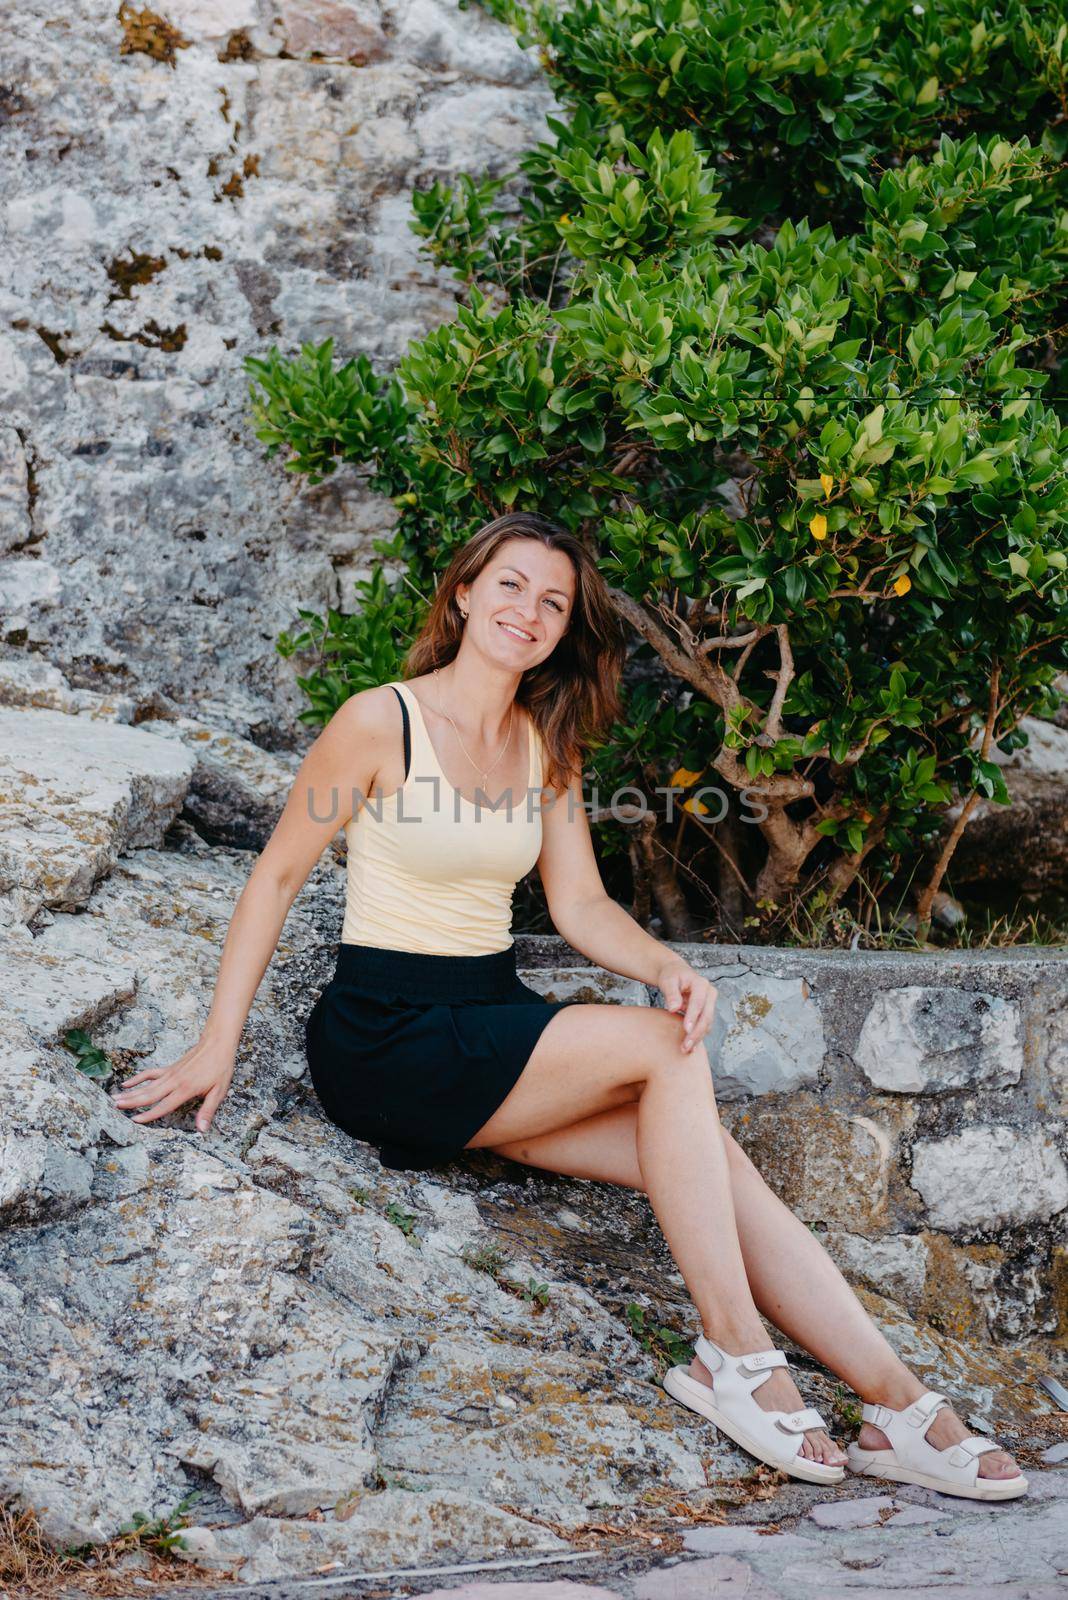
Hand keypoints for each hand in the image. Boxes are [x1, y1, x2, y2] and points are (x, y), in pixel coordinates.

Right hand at [109, 1035, 236, 1132]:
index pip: (164, 1105)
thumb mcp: (219, 1091)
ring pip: (146, 1085)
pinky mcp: (169, 1068)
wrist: (217, 1043)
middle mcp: (174, 1081)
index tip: (135, 1121)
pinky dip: (138, 1078)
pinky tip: (126, 1083)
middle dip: (131, 1102)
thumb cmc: (220, 1068)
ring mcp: (170, 1073)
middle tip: (114, 1107)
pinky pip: (150, 1074)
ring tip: (114, 1098)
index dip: (149, 1114)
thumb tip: (202, 1129)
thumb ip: (208, 1110)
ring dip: (130, 1092)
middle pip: (149, 1094)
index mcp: (185, 1089)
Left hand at [654, 957, 716, 1052]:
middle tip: (686, 1046)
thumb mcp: (667, 981)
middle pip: (706, 1016)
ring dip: (697, 1038)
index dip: (693, 1016)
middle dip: (697, 1032)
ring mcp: (710, 1003)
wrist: (676, 974)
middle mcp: (709, 993)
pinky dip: (697, 1037)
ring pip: (707, 1024)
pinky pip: (704, 1026)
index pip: (698, 1002)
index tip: (686, 1030)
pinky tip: (690, 1047)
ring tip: (685, 1049)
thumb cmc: (671, 976)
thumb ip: (671, 993)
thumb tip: (673, 1008)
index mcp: (701, 983)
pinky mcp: (706, 1012)